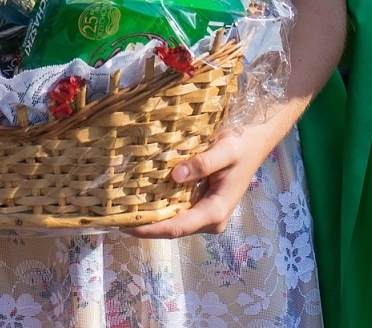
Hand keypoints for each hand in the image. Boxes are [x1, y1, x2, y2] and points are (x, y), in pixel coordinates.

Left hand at [123, 125, 274, 238]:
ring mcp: (205, 213)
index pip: (177, 227)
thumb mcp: (226, 151)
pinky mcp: (201, 204)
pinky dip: (159, 207)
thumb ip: (202, 164)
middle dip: (145, 225)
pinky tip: (140, 198)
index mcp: (215, 212)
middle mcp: (209, 219)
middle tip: (115, 217)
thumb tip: (175, 175)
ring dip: (150, 217)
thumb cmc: (242, 146)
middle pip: (172, 228)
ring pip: (173, 221)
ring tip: (121, 210)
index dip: (150, 229)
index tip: (126, 226)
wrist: (256, 142)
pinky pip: (177, 210)